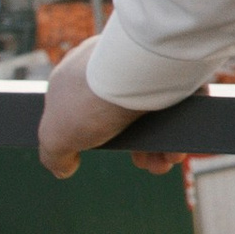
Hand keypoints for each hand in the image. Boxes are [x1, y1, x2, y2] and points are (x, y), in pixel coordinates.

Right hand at [37, 42, 178, 181]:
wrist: (138, 72)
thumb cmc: (90, 100)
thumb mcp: (54, 136)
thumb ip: (53, 153)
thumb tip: (62, 167)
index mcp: (75, 74)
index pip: (80, 108)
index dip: (91, 138)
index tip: (103, 153)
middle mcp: (110, 66)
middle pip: (122, 116)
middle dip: (137, 148)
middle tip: (149, 164)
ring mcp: (143, 66)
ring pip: (154, 113)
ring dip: (161, 144)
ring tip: (167, 160)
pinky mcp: (173, 68)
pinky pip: (178, 101)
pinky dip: (180, 126)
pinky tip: (177, 147)